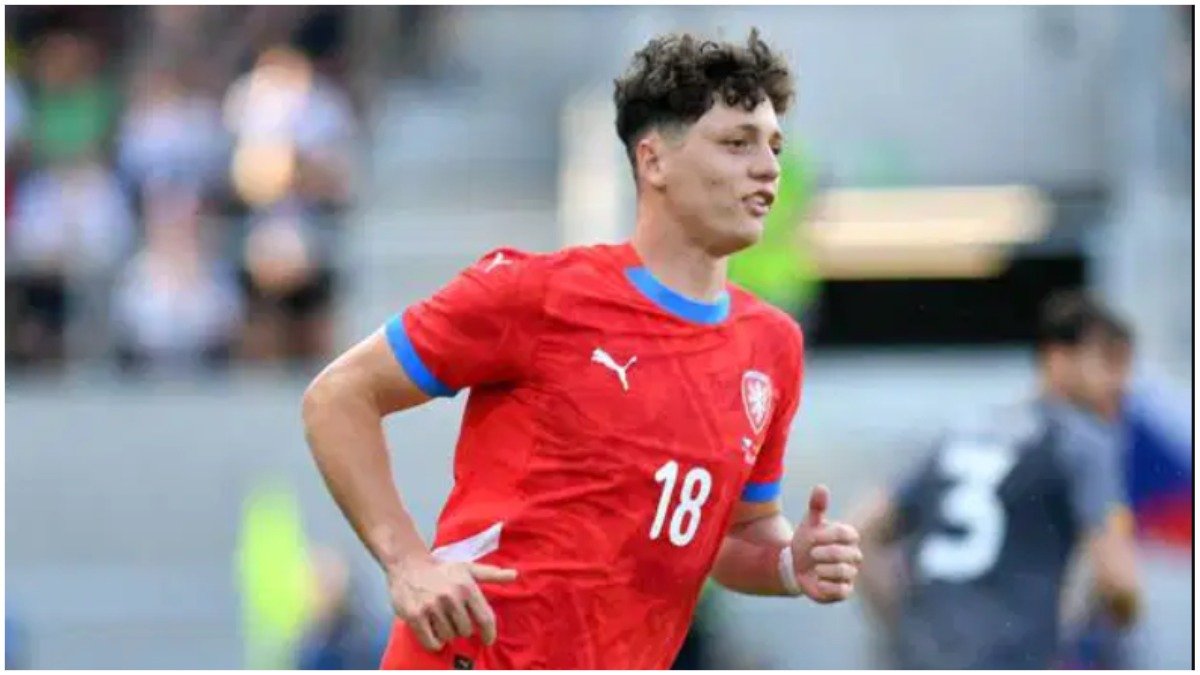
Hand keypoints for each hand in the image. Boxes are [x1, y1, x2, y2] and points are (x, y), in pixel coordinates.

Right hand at [387, 554, 517, 650]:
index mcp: (466, 586)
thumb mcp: (468, 568)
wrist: (408, 565)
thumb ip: (492, 574)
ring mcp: (432, 607)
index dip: (489, 633)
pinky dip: (435, 642)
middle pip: (466, 630)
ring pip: (449, 636)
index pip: (485, 618)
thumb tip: (515, 575)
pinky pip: (432, 642)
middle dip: (462, 628)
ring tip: (442, 620)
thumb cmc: (442, 569)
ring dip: (447, 633)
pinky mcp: (415, 616)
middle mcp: (450, 597)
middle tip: (454, 618)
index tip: (488, 640)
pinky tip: (433, 631)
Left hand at [788, 484, 862, 602]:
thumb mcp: (809, 524)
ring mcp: (850, 573)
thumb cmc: (806, 542)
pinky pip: (841, 591)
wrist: (795, 566)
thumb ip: (816, 506)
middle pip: (845, 554)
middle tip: (812, 553)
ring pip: (844, 572)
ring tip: (815, 568)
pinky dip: (826, 585)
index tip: (813, 537)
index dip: (827, 535)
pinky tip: (817, 580)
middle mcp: (854, 555)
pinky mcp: (844, 591)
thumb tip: (821, 487)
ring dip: (823, 569)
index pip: (847, 533)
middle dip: (823, 553)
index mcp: (848, 537)